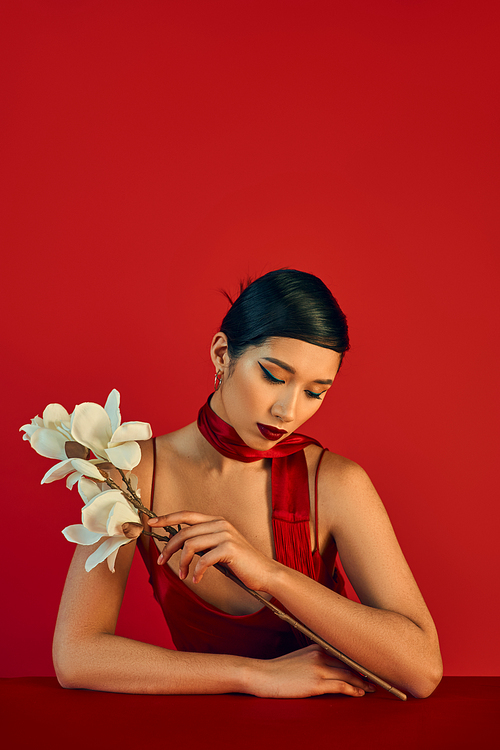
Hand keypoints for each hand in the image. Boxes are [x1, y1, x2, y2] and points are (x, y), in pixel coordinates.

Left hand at [147, 512, 276, 591]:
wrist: (265, 572)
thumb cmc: (240, 563)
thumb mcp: (219, 547)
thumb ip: (203, 542)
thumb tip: (180, 544)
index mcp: (216, 521)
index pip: (187, 515)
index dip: (167, 518)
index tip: (151, 523)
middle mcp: (220, 523)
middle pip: (184, 531)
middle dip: (168, 547)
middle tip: (160, 562)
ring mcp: (225, 535)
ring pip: (190, 544)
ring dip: (181, 562)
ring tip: (182, 575)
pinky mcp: (229, 549)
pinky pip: (203, 560)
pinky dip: (196, 572)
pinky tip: (196, 579)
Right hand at [251, 644, 376, 698]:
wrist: (263, 675)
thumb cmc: (281, 669)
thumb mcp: (301, 656)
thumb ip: (317, 656)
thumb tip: (334, 664)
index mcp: (318, 646)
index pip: (345, 651)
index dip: (360, 658)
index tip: (372, 663)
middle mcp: (321, 654)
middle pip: (351, 662)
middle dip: (366, 670)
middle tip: (379, 676)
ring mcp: (319, 668)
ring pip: (349, 674)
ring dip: (364, 682)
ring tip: (374, 687)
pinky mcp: (315, 683)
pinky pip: (341, 686)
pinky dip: (353, 690)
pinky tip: (360, 693)